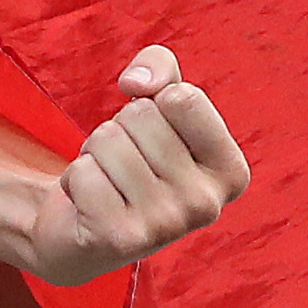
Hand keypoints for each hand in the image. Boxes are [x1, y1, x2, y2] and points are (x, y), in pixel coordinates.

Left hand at [7, 48, 251, 286]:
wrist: (87, 228)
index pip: (183, 97)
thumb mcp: (159, 102)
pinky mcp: (121, 239)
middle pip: (141, 115)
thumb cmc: (134, 157)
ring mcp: (166, 226)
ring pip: (107, 139)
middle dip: (121, 127)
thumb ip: (160, 68)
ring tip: (109, 180)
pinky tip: (90, 202)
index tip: (156, 133)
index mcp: (231, 172)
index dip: (155, 101)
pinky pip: (82, 171)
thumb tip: (137, 84)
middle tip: (127, 162)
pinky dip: (75, 179)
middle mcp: (207, 205)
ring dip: (95, 152)